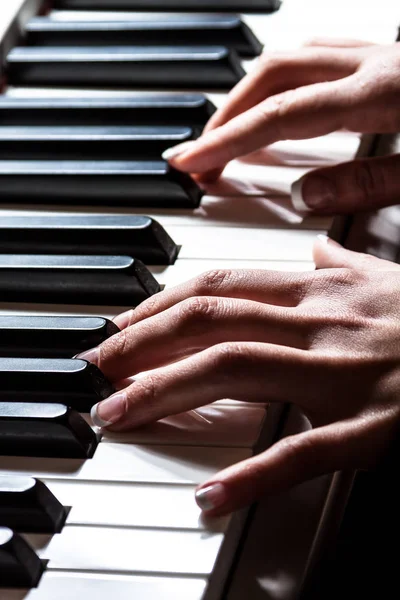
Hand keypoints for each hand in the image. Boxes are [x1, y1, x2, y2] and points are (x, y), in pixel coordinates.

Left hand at [78, 237, 399, 516]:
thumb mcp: (380, 275)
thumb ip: (336, 260)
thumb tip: (308, 245)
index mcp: (316, 291)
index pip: (219, 285)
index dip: (159, 303)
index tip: (121, 325)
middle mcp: (319, 323)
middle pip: (211, 321)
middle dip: (141, 343)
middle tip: (94, 367)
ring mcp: (342, 374)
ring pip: (237, 369)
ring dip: (168, 392)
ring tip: (118, 413)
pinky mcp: (370, 427)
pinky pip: (303, 450)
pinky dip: (252, 474)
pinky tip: (209, 495)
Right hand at [163, 39, 399, 214]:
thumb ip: (368, 183)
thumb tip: (305, 196)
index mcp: (380, 92)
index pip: (281, 115)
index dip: (228, 140)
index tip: (191, 162)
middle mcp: (371, 64)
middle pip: (272, 77)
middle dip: (226, 117)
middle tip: (198, 157)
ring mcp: (378, 56)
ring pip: (290, 60)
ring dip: (248, 97)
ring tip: (226, 135)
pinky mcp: (385, 60)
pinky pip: (316, 58)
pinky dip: (280, 83)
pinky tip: (274, 104)